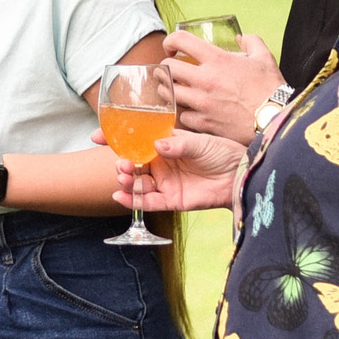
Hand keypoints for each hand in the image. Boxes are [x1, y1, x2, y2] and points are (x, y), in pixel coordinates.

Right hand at [103, 127, 248, 212]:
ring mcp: (165, 182)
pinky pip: (148, 202)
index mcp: (165, 144)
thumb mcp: (201, 144)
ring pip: (137, 183)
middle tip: (121, 163)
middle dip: (121, 163)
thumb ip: (178, 145)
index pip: (136, 140)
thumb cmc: (223, 153)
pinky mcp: (172, 200)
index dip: (116, 138)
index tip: (98, 135)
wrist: (240, 176)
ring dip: (125, 181)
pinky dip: (132, 200)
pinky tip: (120, 196)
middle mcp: (161, 163)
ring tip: (123, 177)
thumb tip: (157, 144)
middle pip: (132, 163)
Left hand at [164, 30, 283, 143]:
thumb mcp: (264, 57)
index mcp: (217, 59)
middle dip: (166, 68)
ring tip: (175, 90)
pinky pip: (182, 116)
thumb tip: (241, 37)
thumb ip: (251, 42)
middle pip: (167, 68)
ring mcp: (202, 102)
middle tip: (171, 71)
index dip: (170, 41)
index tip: (171, 48)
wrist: (276, 119)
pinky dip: (184, 113)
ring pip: (168, 93)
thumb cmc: (271, 88)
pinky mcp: (204, 123)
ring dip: (169, 89)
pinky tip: (191, 111)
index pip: (180, 40)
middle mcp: (205, 79)